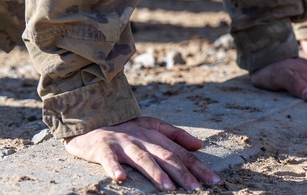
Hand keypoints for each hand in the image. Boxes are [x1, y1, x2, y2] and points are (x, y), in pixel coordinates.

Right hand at [64, 117, 220, 190]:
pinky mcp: (103, 148)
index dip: (198, 167)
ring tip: (168, 189)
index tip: (214, 181)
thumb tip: (200, 145)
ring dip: (155, 173)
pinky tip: (121, 178)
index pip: (181, 153)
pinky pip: (108, 159)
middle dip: (183, 173)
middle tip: (196, 189)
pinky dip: (114, 168)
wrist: (92, 120)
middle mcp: (142, 138)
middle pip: (166, 156)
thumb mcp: (152, 126)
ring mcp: (123, 143)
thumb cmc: (126, 128)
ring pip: (142, 158)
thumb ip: (176, 135)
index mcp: (156, 134)